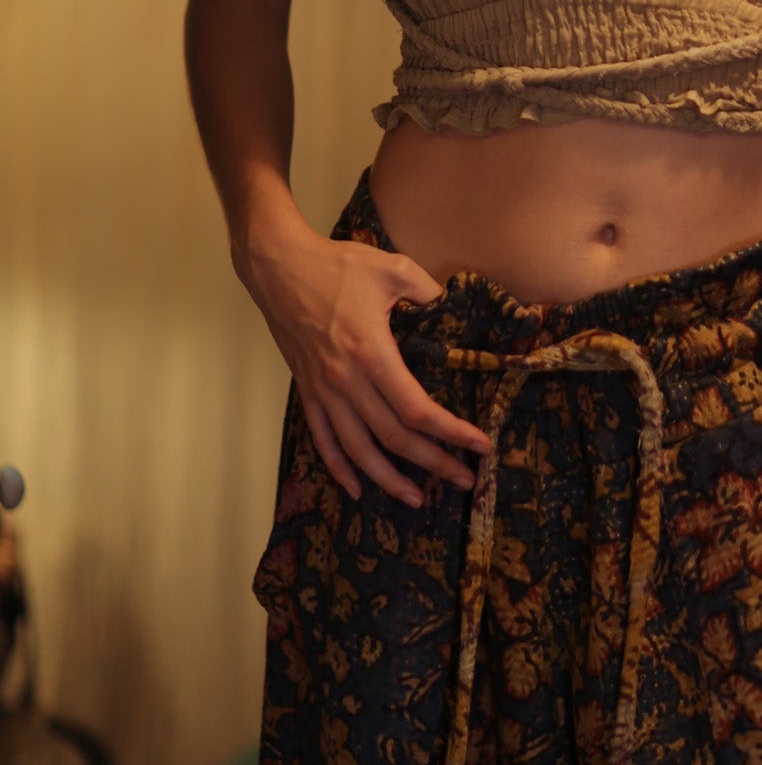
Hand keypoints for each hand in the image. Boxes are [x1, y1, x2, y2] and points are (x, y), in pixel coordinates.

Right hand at [238, 218, 492, 509]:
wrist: (279, 267)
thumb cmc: (335, 265)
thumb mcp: (392, 268)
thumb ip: (427, 290)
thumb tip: (451, 306)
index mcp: (372, 354)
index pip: (417, 409)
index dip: (451, 432)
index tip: (479, 445)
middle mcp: (346, 381)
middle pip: (394, 438)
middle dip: (433, 463)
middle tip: (463, 480)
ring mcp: (323, 391)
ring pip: (358, 450)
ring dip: (388, 479)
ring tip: (416, 498)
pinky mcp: (307, 391)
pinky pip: (323, 439)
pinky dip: (340, 468)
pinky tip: (357, 488)